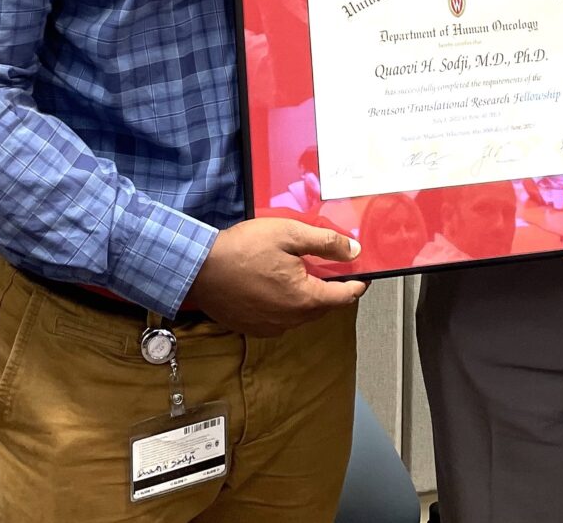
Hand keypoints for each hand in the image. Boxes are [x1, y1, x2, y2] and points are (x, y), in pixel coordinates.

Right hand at [185, 218, 366, 335]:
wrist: (200, 269)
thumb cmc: (242, 250)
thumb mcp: (290, 234)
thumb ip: (325, 243)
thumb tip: (353, 251)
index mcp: (304, 298)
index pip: (344, 297)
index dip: (357, 284)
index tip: (362, 276)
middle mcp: (290, 319)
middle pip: (323, 306)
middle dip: (330, 287)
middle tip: (329, 267)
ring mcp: (271, 326)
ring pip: (302, 313)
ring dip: (307, 296)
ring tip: (299, 272)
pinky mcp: (254, 327)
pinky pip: (281, 318)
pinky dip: (286, 303)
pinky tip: (276, 284)